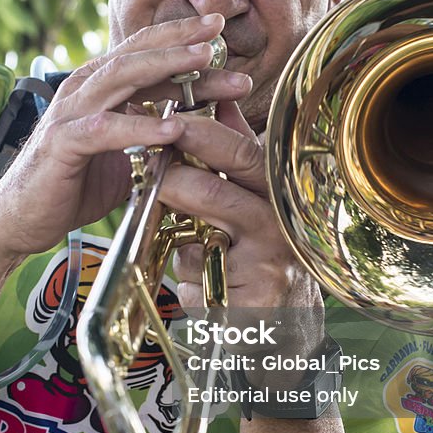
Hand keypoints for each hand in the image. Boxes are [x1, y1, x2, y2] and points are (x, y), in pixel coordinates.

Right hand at [0, 14, 250, 264]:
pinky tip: (174, 129)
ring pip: (122, 76)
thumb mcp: (126, 156)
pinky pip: (106, 129)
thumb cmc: (73, 185)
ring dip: (166, 66)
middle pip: (138, 52)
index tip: (222, 32)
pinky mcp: (62, 143)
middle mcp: (85, 89)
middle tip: (219, 28)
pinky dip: (142, 128)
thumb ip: (155, 138)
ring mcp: (71, 112)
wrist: (21, 219)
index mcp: (101, 87)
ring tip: (204, 60)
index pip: (145, 52)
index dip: (182, 39)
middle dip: (181, 38)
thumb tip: (199, 133)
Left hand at [160, 100, 323, 315]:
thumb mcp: (255, 201)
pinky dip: (189, 280)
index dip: (203, 131)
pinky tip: (205, 288)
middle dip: (175, 171)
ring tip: (180, 234)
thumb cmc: (262, 256)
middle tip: (147, 161)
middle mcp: (279, 223)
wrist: (284, 328)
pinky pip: (197, 278)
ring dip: (179, 234)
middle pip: (216, 190)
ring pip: (199, 234)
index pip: (243, 153)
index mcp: (279, 192)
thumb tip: (219, 103)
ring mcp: (268, 262)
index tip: (168, 116)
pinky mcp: (251, 297)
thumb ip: (237, 156)